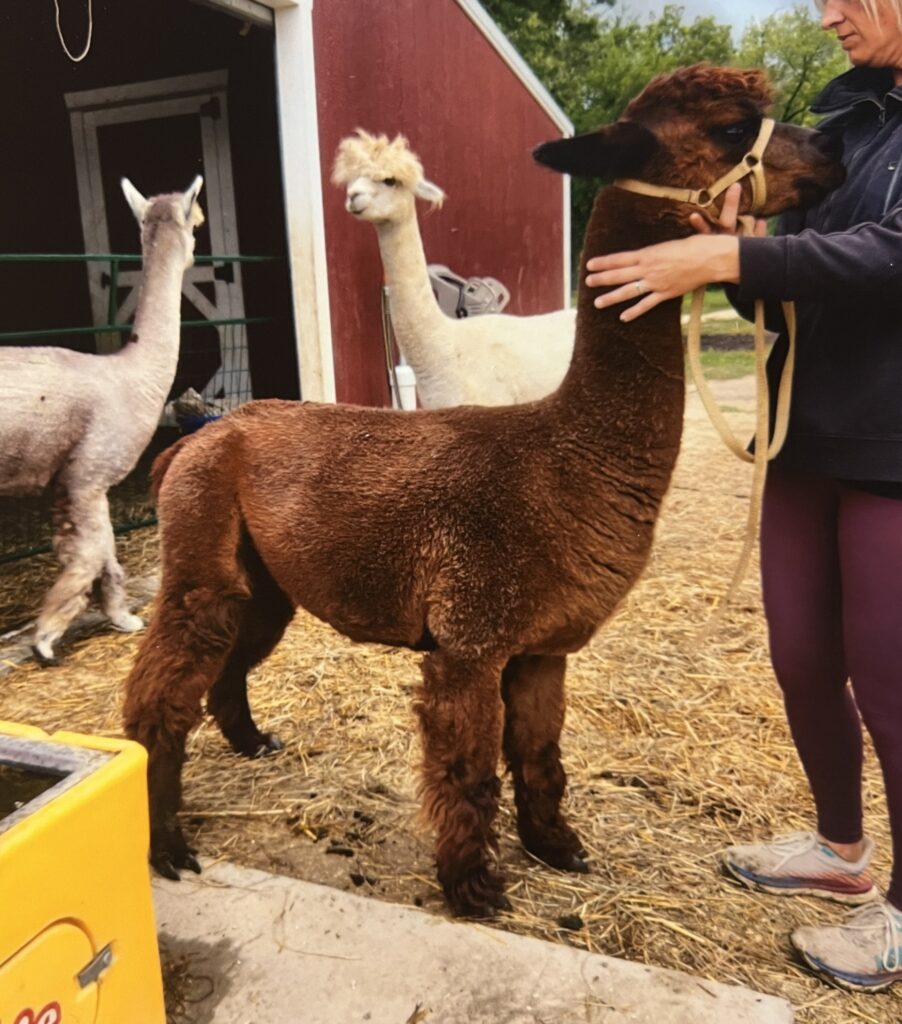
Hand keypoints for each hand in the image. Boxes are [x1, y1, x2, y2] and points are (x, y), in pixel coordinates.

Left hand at [585, 183, 763, 320]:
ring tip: (597, 303)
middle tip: (587, 282)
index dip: (604, 262)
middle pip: (620, 275)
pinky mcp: (666, 293)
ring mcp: (657, 282)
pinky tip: (623, 318)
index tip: (590, 264)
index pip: (621, 258)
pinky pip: (647, 305)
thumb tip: (653, 246)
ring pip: (629, 292)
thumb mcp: (674, 241)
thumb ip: (660, 248)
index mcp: (650, 253)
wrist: (713, 257)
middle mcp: (649, 268)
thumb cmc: (697, 244)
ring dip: (611, 298)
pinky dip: (635, 312)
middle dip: (602, 279)